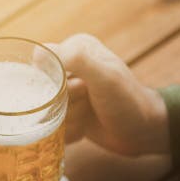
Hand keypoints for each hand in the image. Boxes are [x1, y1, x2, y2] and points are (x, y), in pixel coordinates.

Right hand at [46, 33, 168, 156]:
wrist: (141, 132)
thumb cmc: (127, 101)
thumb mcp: (104, 77)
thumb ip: (77, 60)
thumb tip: (38, 52)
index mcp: (75, 48)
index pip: (42, 63)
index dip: (54, 82)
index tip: (80, 89)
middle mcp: (68, 66)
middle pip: (42, 90)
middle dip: (63, 104)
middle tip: (87, 104)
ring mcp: (65, 90)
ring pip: (45, 110)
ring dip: (67, 119)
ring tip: (88, 116)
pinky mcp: (65, 110)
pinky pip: (50, 125)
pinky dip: (66, 130)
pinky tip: (84, 128)